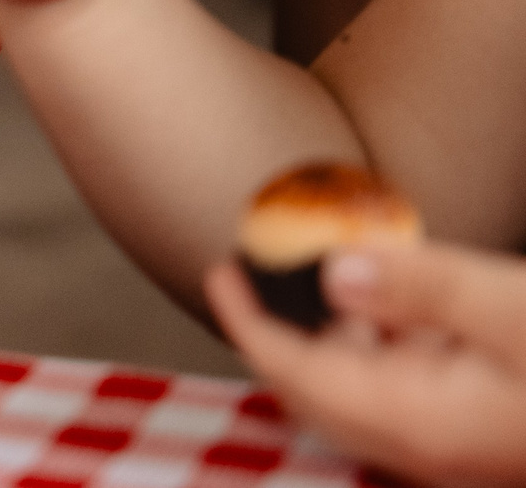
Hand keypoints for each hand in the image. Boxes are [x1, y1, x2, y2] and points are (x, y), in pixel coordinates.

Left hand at [207, 244, 525, 487]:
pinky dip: (377, 349)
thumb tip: (334, 273)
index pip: (296, 375)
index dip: (248, 323)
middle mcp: (425, 444)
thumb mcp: (512, 310)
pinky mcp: (475, 431)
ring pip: (359, 392)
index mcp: (417, 421)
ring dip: (329, 339)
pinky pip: (401, 393)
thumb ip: (421, 288)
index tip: (220, 276)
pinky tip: (393, 308)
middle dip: (274, 334)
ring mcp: (452, 444)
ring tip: (317, 280)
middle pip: (315, 391)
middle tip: (249, 278)